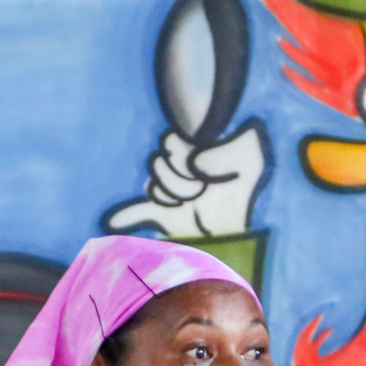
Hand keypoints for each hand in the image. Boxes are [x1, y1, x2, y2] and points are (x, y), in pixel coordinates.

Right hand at [104, 122, 267, 239]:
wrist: (240, 223)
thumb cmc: (245, 187)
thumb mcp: (252, 160)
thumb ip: (245, 141)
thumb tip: (226, 143)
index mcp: (192, 150)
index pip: (171, 144)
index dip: (182, 155)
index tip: (203, 169)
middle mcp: (177, 168)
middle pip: (159, 164)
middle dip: (181, 178)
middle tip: (203, 188)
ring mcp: (169, 191)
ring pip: (154, 187)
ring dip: (174, 194)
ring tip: (195, 200)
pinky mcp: (163, 214)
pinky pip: (137, 212)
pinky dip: (124, 217)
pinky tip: (113, 223)